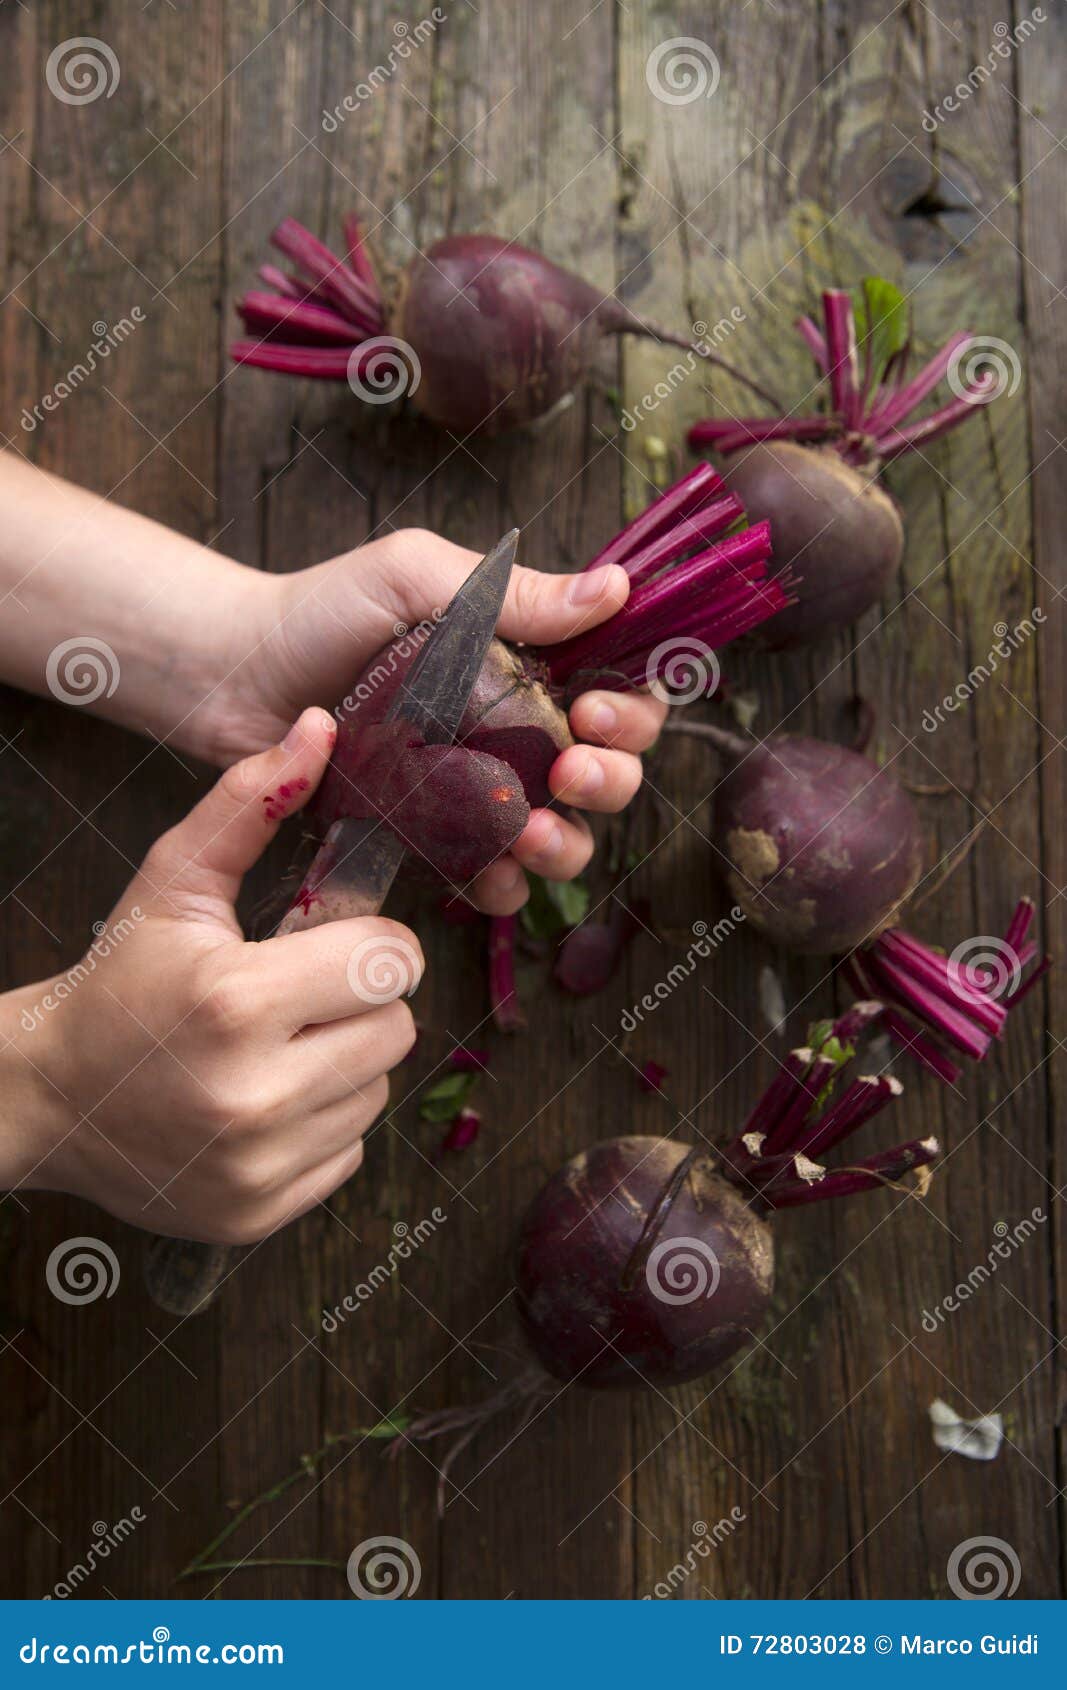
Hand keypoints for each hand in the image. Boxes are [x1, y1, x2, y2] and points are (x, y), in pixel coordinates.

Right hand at [5, 711, 417, 1242]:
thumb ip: (249, 802)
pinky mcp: (259, 1213)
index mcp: (235, 1000)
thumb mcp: (173, 882)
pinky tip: (266, 1098)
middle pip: (398, 1029)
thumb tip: (322, 727)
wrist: (48, 1096)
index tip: (328, 941)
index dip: (369, 942)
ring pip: (379, 1090)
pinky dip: (322, 1120)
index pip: (392, 962)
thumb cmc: (118, 979)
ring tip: (279, 1045)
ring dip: (346, 1060)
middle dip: (360, 1001)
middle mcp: (252, 1094)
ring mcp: (257, 1165)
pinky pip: (349, 1151)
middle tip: (302, 994)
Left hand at [211, 528, 667, 912]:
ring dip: (566, 843)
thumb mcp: (416, 578)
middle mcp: (515, 730)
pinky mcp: (431, 839)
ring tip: (528, 833)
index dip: (632, 711)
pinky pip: (490, 878)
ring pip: (562, 834)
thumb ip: (512, 592)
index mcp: (527, 661)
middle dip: (609, 781)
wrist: (231, 677)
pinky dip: (502, 887)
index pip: (621, 690)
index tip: (595, 711)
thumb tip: (614, 588)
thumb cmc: (320, 613)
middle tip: (570, 774)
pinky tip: (490, 876)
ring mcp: (477, 790)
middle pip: (608, 771)